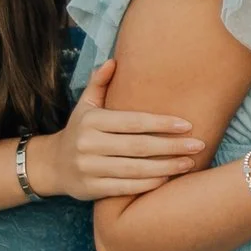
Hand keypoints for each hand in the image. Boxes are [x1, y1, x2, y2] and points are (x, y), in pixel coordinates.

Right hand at [37, 60, 206, 201]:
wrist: (52, 165)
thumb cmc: (79, 131)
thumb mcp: (86, 105)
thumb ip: (100, 84)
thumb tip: (114, 61)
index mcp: (92, 121)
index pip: (133, 121)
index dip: (161, 123)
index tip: (187, 124)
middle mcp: (88, 144)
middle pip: (138, 146)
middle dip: (171, 146)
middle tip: (198, 144)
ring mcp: (89, 168)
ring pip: (135, 169)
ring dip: (166, 167)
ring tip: (189, 163)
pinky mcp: (92, 189)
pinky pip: (125, 187)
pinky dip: (148, 184)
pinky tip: (168, 178)